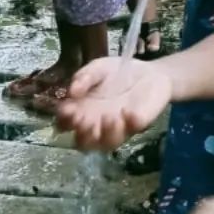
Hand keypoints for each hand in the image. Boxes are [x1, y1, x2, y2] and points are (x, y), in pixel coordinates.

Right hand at [55, 57, 171, 150]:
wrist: (148, 72)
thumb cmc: (117, 73)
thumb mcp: (98, 69)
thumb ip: (84, 77)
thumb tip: (71, 91)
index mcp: (81, 110)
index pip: (65, 122)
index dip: (64, 120)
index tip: (69, 110)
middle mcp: (95, 125)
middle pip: (83, 142)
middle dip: (83, 134)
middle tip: (86, 121)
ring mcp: (116, 128)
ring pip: (106, 144)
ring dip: (106, 134)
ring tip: (110, 118)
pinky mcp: (136, 126)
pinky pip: (131, 131)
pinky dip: (129, 124)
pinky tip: (129, 112)